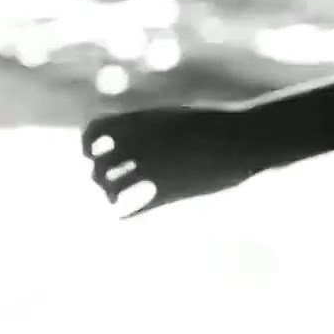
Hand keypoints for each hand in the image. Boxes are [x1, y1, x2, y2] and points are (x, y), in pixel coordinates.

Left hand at [80, 105, 269, 218]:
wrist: (245, 137)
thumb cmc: (217, 125)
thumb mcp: (179, 118)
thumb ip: (154, 126)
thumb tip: (136, 134)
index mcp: (142, 120)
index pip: (93, 132)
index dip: (88, 145)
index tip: (94, 153)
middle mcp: (141, 144)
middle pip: (98, 167)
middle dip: (99, 176)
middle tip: (109, 180)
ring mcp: (154, 169)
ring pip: (112, 190)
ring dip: (111, 195)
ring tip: (117, 197)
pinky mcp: (168, 192)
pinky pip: (133, 209)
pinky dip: (125, 214)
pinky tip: (126, 215)